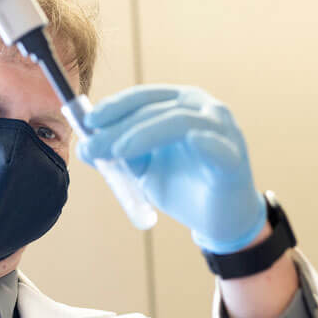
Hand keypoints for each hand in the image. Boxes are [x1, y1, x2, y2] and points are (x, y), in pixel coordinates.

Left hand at [79, 85, 266, 253]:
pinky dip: (198, 143)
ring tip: (118, 152)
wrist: (220, 221)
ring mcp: (222, 130)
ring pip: (178, 120)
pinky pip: (213, 146)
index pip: (144, 96)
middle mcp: (204, 108)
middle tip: (92, 145)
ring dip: (143, 134)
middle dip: (118, 126)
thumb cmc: (185, 187)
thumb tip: (84, 146)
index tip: (87, 122)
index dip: (115, 106)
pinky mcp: (233, 157)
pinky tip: (176, 149)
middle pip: (155, 108)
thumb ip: (119, 155)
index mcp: (181, 104)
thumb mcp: (143, 169)